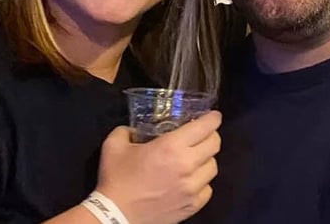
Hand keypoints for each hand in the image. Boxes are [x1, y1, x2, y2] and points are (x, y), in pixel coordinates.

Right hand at [96, 111, 221, 223]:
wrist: (115, 215)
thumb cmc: (116, 178)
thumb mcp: (114, 145)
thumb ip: (126, 130)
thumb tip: (133, 129)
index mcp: (171, 146)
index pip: (205, 127)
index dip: (213, 118)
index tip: (213, 116)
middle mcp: (187, 165)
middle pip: (215, 145)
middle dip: (211, 135)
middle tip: (202, 135)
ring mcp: (192, 188)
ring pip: (213, 167)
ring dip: (206, 159)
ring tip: (195, 159)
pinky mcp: (192, 206)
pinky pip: (208, 189)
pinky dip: (202, 182)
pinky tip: (191, 181)